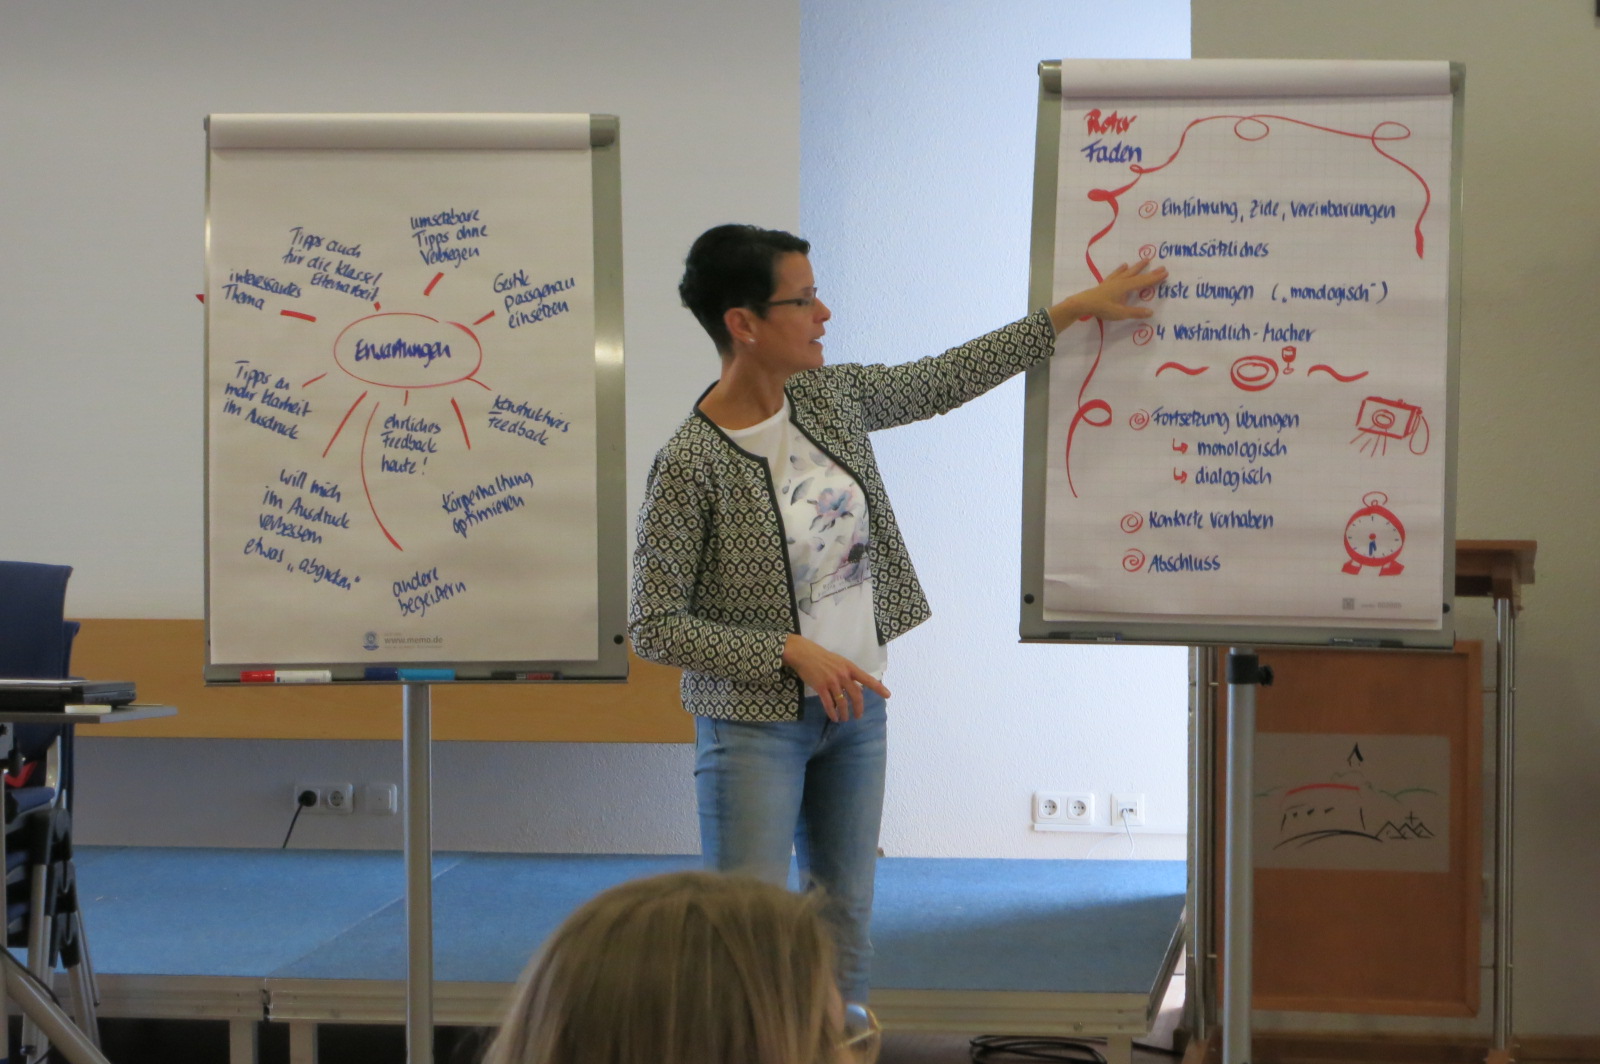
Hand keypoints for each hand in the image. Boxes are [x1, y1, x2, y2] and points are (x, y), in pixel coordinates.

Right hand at [782, 634, 890, 721]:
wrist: (804, 654)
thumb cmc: (822, 657)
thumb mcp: (840, 662)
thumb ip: (849, 674)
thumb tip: (858, 689)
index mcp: (849, 667)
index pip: (867, 679)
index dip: (878, 688)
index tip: (888, 695)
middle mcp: (843, 675)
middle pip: (856, 695)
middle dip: (859, 708)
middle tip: (858, 716)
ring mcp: (831, 681)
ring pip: (842, 702)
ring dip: (844, 713)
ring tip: (844, 719)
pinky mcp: (820, 687)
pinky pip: (828, 704)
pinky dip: (832, 713)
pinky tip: (834, 717)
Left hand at [1048, 258, 1167, 332]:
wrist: (1083, 303)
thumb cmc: (1102, 308)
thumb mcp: (1120, 313)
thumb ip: (1135, 312)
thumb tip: (1151, 312)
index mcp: (1126, 287)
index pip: (1143, 282)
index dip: (1155, 278)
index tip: (1165, 272)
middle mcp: (1121, 281)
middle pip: (1138, 275)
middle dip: (1149, 271)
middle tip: (1161, 266)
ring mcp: (1113, 281)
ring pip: (1128, 272)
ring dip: (1137, 266)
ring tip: (1145, 260)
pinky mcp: (1106, 283)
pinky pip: (1116, 274)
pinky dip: (1121, 269)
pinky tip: (1123, 265)